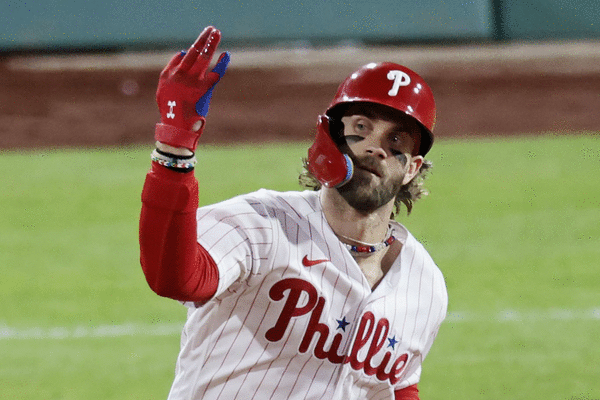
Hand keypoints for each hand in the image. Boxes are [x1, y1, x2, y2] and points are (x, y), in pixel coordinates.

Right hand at [155, 26, 229, 151]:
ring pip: (203, 57)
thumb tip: (183, 53)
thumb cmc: (172, 113)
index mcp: (168, 75)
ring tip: (216, 33)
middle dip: (203, 39)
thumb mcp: (164, 92)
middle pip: (193, 52)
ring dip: (210, 44)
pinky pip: (215, 73)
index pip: (182, 58)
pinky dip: (222, 64)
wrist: (176, 129)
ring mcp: (192, 81)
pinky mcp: (204, 90)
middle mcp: (179, 75)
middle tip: (211, 29)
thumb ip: (171, 73)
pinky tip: (227, 55)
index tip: (200, 46)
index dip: (192, 51)